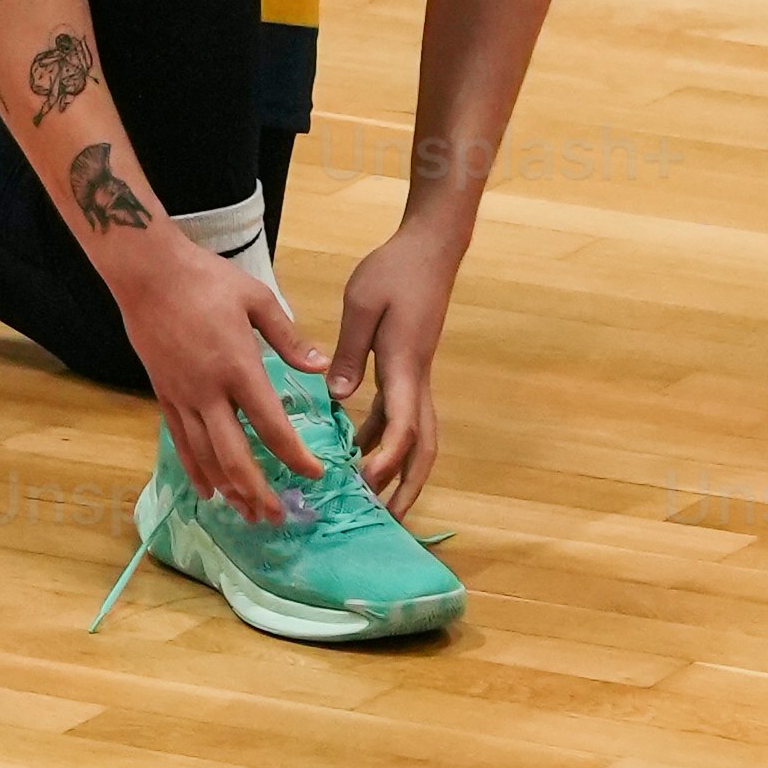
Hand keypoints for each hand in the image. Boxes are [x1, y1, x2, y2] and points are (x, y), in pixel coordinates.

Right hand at [117, 235, 317, 523]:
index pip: (272, 426)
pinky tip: (208, 491)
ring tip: (248, 514)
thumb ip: (289, 338)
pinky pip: (180, 443)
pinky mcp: (164, 395)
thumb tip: (321, 367)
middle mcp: (209, 391)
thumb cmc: (206, 279)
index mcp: (239, 367)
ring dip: (229, 490)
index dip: (295, 456)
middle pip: (235, 456)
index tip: (315, 473)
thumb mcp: (256, 299)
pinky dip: (195, 471)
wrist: (148, 274)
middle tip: (278, 516)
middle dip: (258, 491)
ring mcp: (182, 397)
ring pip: (205, 457)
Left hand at [327, 224, 451, 517]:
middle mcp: (417, 377)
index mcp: (404, 364)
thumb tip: (336, 399)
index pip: (404, 423)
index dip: (388, 458)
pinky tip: (362, 448)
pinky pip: (404, 414)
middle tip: (388, 519)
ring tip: (374, 498)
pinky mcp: (412, 367)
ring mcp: (418, 374)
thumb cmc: (395, 269)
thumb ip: (348, 350)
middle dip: (409, 486)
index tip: (365, 482)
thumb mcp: (361, 302)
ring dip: (400, 469)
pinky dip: (387, 439)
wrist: (430, 247)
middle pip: (425, 445)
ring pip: (419, 435)